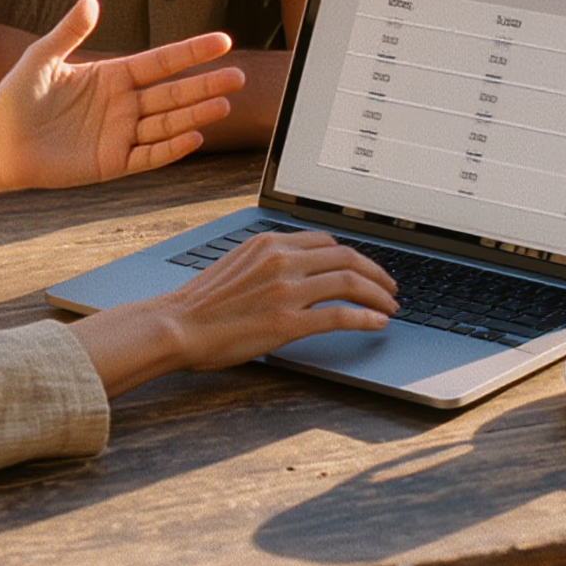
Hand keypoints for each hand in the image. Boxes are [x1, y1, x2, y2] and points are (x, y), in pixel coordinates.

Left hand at [0, 0, 244, 202]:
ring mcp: (121, 135)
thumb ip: (69, 31)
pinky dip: (171, 148)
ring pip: (167, 123)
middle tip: (237, 76)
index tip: (222, 41)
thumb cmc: (17, 99)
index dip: (191, 52)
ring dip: (195, 115)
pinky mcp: (112, 163)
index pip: (161, 62)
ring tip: (223, 104)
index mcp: (113, 76)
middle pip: (173, 93)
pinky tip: (193, 137)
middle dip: (205, 84)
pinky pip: (148, 156)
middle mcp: (124, 105)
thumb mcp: (42, 57)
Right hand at [164, 230, 397, 370]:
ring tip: (390, 306)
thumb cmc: (200, 302)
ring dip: (377, 295)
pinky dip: (364, 318)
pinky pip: (338, 315)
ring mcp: (285, 290)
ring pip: (349, 282)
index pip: (326, 240)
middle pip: (346, 257)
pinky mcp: (286, 321)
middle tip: (389, 288)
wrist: (176, 324)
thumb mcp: (236, 264)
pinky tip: (376, 323)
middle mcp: (281, 260)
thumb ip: (268, 260)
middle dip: (376, 273)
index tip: (365, 269)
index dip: (354, 255)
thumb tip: (297, 267)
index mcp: (269, 243)